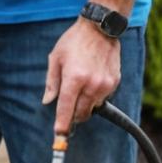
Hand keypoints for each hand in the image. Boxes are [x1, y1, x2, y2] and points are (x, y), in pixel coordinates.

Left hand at [43, 19, 120, 134]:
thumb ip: (51, 82)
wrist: (100, 27)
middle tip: (69, 108)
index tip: (59, 135)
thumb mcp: (56, 58)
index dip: (62, 125)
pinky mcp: (114, 82)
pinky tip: (92, 80)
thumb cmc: (74, 41)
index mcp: (74, 79)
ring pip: (93, 108)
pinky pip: (103, 98)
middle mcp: (91, 85)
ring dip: (85, 105)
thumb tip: (47, 101)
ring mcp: (104, 84)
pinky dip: (96, 96)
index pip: (66, 109)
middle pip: (81, 114)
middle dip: (73, 115)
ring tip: (82, 86)